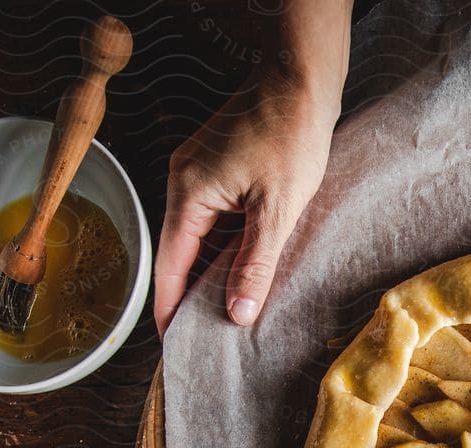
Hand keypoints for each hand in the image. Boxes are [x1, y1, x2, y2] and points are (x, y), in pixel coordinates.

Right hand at [154, 74, 338, 334]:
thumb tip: (238, 314)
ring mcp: (198, 173)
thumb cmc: (291, 134)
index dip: (170, 309)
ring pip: (199, 238)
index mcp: (187, 195)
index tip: (174, 346)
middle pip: (180, 255)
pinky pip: (214, 219)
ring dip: (211, 272)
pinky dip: (225, 247)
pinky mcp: (218, 168)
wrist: (301, 79)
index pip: (169, 267)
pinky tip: (243, 270)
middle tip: (206, 339)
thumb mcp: (277, 210)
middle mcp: (183, 183)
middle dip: (191, 297)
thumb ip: (255, 264)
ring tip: (227, 314)